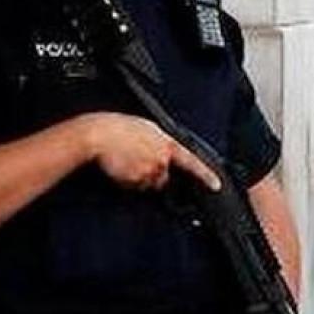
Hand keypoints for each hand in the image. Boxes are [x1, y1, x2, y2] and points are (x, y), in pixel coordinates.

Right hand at [74, 112, 221, 192]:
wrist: (98, 133)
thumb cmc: (118, 127)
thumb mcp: (147, 128)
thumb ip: (162, 142)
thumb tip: (166, 152)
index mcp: (167, 144)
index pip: (192, 162)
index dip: (206, 175)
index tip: (215, 185)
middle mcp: (161, 159)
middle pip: (164, 177)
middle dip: (154, 173)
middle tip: (136, 159)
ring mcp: (149, 171)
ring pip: (149, 183)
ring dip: (140, 177)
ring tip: (125, 160)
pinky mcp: (135, 180)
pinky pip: (134, 186)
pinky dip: (128, 180)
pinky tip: (119, 166)